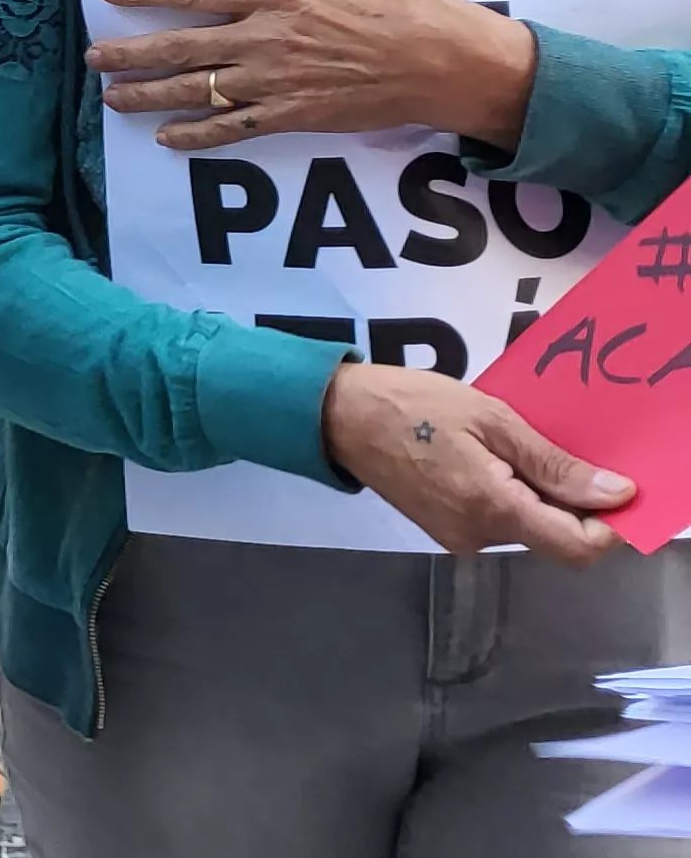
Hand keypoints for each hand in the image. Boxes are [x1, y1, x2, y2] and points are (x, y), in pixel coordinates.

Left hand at [89, 0, 537, 151]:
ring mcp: (278, 83)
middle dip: (130, 53)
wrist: (453, 65)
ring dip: (149, 95)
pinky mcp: (296, 116)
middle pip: (181, 47)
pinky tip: (167, 139)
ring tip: (112, 97)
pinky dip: (196, 137)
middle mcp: (268, 40)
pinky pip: (233, 131)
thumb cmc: (409, 3)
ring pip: (197, 92)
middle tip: (92, 56)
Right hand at [321, 361, 628, 562]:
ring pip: (528, 528)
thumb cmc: (414, 405)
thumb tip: (616, 494)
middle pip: (554, 537)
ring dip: (540, 495)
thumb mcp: (492, 419)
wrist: (338, 415)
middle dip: (572, 501)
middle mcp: (478, 537)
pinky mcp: (444, 530)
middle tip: (561, 449)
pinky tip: (493, 459)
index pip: (577, 547)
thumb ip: (555, 463)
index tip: (615, 487)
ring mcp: (458, 537)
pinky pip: (499, 521)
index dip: (609, 525)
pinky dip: (513, 496)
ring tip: (516, 446)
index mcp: (493, 509)